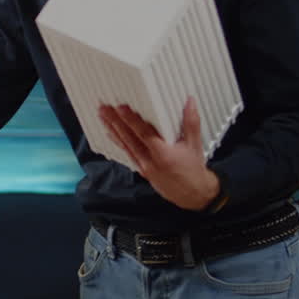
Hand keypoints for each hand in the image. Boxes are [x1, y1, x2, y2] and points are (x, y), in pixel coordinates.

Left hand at [98, 97, 219, 210]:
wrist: (192, 195)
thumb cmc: (193, 171)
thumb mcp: (195, 145)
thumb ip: (191, 122)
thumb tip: (190, 103)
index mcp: (164, 155)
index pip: (144, 134)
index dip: (131, 120)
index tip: (121, 109)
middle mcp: (151, 162)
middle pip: (129, 139)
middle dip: (115, 122)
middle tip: (105, 109)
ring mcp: (144, 167)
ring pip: (125, 146)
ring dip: (113, 131)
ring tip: (103, 118)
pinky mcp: (142, 171)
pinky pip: (127, 154)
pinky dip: (118, 143)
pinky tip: (111, 134)